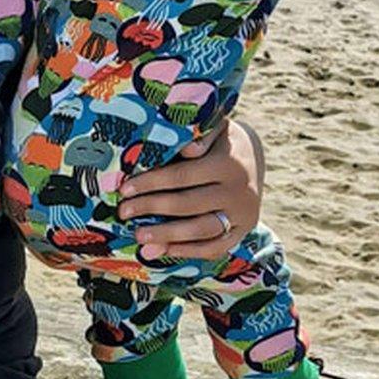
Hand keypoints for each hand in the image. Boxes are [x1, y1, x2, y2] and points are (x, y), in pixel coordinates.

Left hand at [117, 120, 264, 259]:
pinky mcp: (245, 231)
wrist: (254, 157)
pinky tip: (163, 249)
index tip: (125, 189)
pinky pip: (215, 247)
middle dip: (152, 208)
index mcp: (229, 163)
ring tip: (139, 236)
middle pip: (188, 204)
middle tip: (123, 212)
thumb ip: (199, 137)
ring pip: (201, 230)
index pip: (183, 176)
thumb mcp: (215, 128)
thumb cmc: (221, 139)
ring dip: (167, 235)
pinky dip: (189, 250)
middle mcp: (240, 192)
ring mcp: (244, 214)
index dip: (152, 183)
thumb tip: (186, 149)